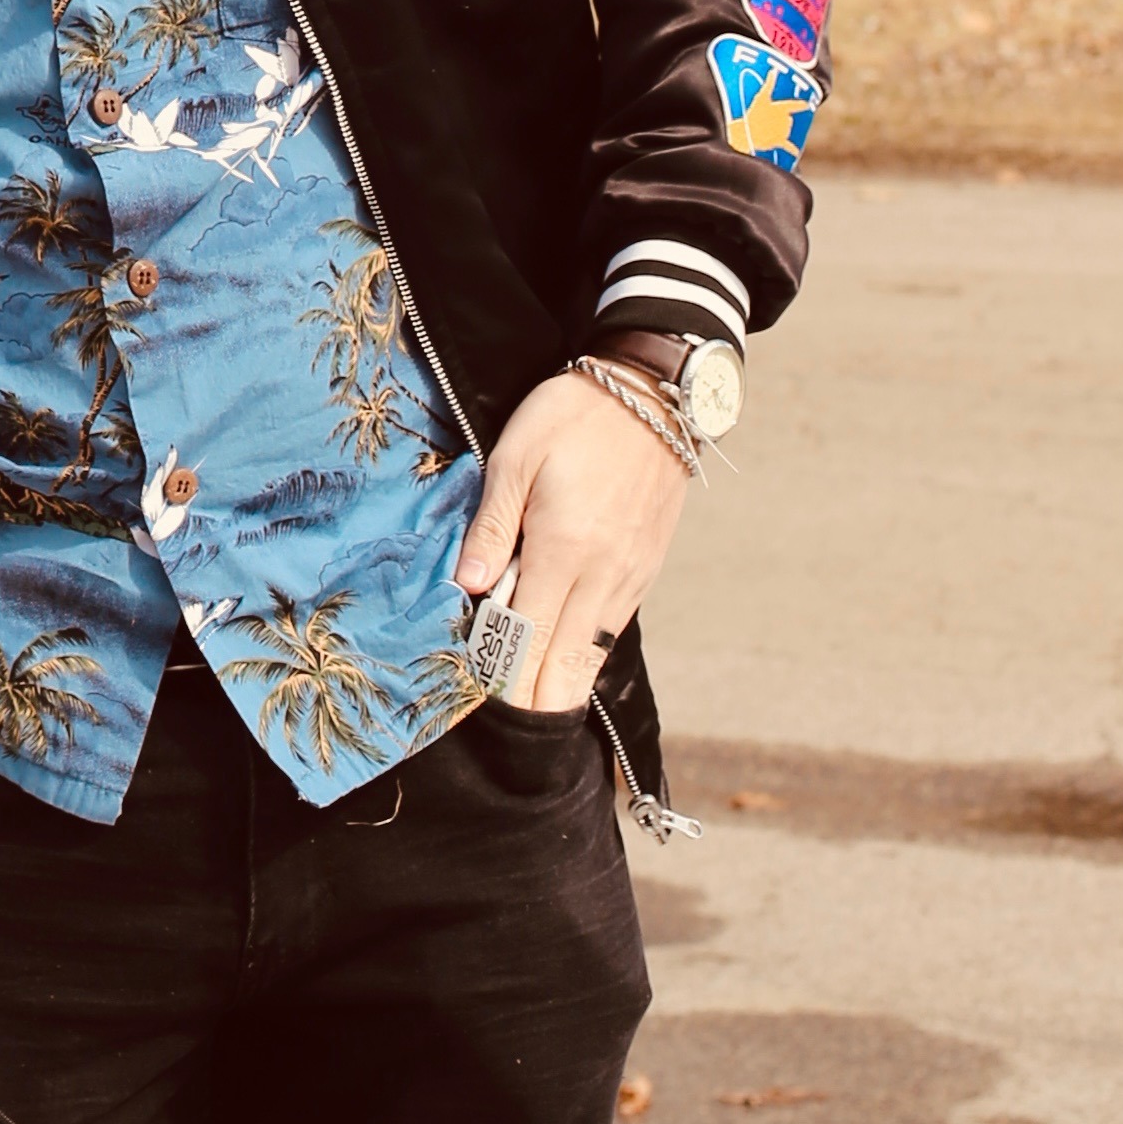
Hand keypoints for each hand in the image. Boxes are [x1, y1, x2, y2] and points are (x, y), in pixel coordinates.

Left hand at [457, 372, 689, 712]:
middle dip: (536, 701)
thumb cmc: (573, 416)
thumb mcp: (515, 458)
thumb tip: (470, 589)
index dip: (506, 680)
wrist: (651, 393)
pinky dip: (587, 655)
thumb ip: (491, 528)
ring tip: (531, 711)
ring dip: (561, 684)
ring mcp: (630, 576)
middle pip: (566, 664)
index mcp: (563, 550)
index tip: (482, 707)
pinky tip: (565, 664)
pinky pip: (613, 629)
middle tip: (508, 730)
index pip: (530, 639)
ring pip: (594, 655)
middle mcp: (603, 575)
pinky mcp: (646, 568)